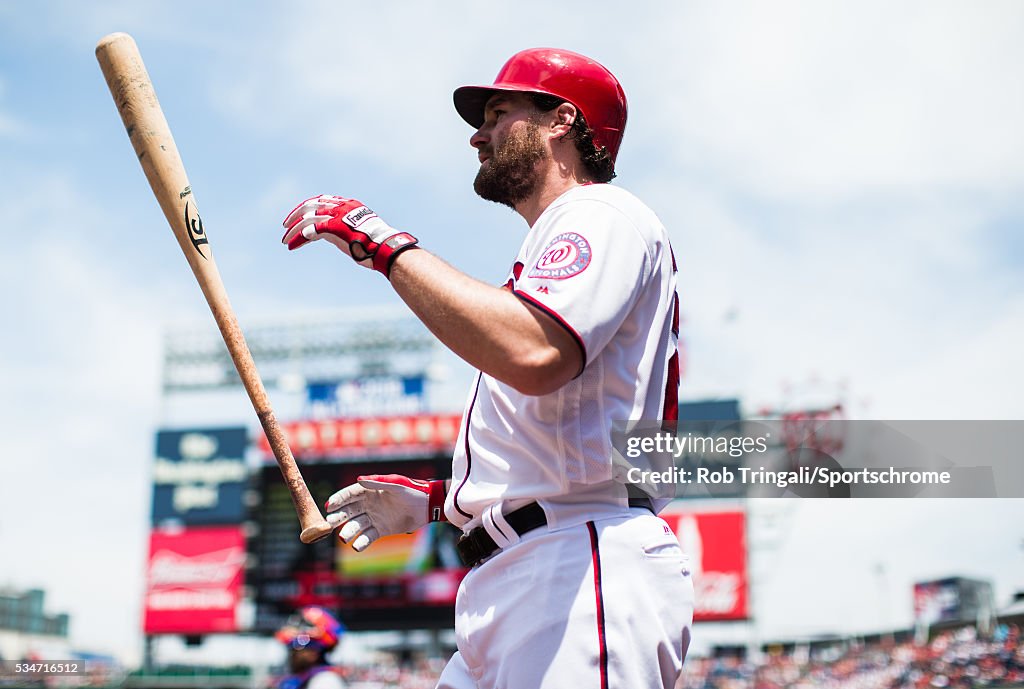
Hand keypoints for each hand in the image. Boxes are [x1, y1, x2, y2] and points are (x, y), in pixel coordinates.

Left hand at [281, 194, 418, 275]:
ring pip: (308, 218)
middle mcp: (342, 206)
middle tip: (285, 227)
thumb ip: (344, 229)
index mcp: (349, 205)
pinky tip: (295, 244)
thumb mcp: (358, 231)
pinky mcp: (336, 226)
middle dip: (295, 216)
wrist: (386, 248)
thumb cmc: (376, 245)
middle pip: (311, 205)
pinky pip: (313, 230)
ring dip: (294, 230)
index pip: (322, 200)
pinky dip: (302, 236)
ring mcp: (339, 215)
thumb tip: (331, 235)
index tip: (298, 217)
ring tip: (286, 241)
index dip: (307, 208)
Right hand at [324, 474, 445, 551]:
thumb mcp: (396, 484)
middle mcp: (369, 504)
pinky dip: (361, 542)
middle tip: (330, 523)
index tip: (330, 506)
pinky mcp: (381, 530)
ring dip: (349, 531)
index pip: (350, 495)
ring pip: (357, 525)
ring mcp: (374, 517)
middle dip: (339, 517)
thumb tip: (358, 480)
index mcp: (370, 490)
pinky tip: (356, 547)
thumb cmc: (412, 490)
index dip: (339, 499)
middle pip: (349, 511)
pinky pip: (368, 537)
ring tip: (344, 537)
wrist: (428, 506)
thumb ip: (378, 483)